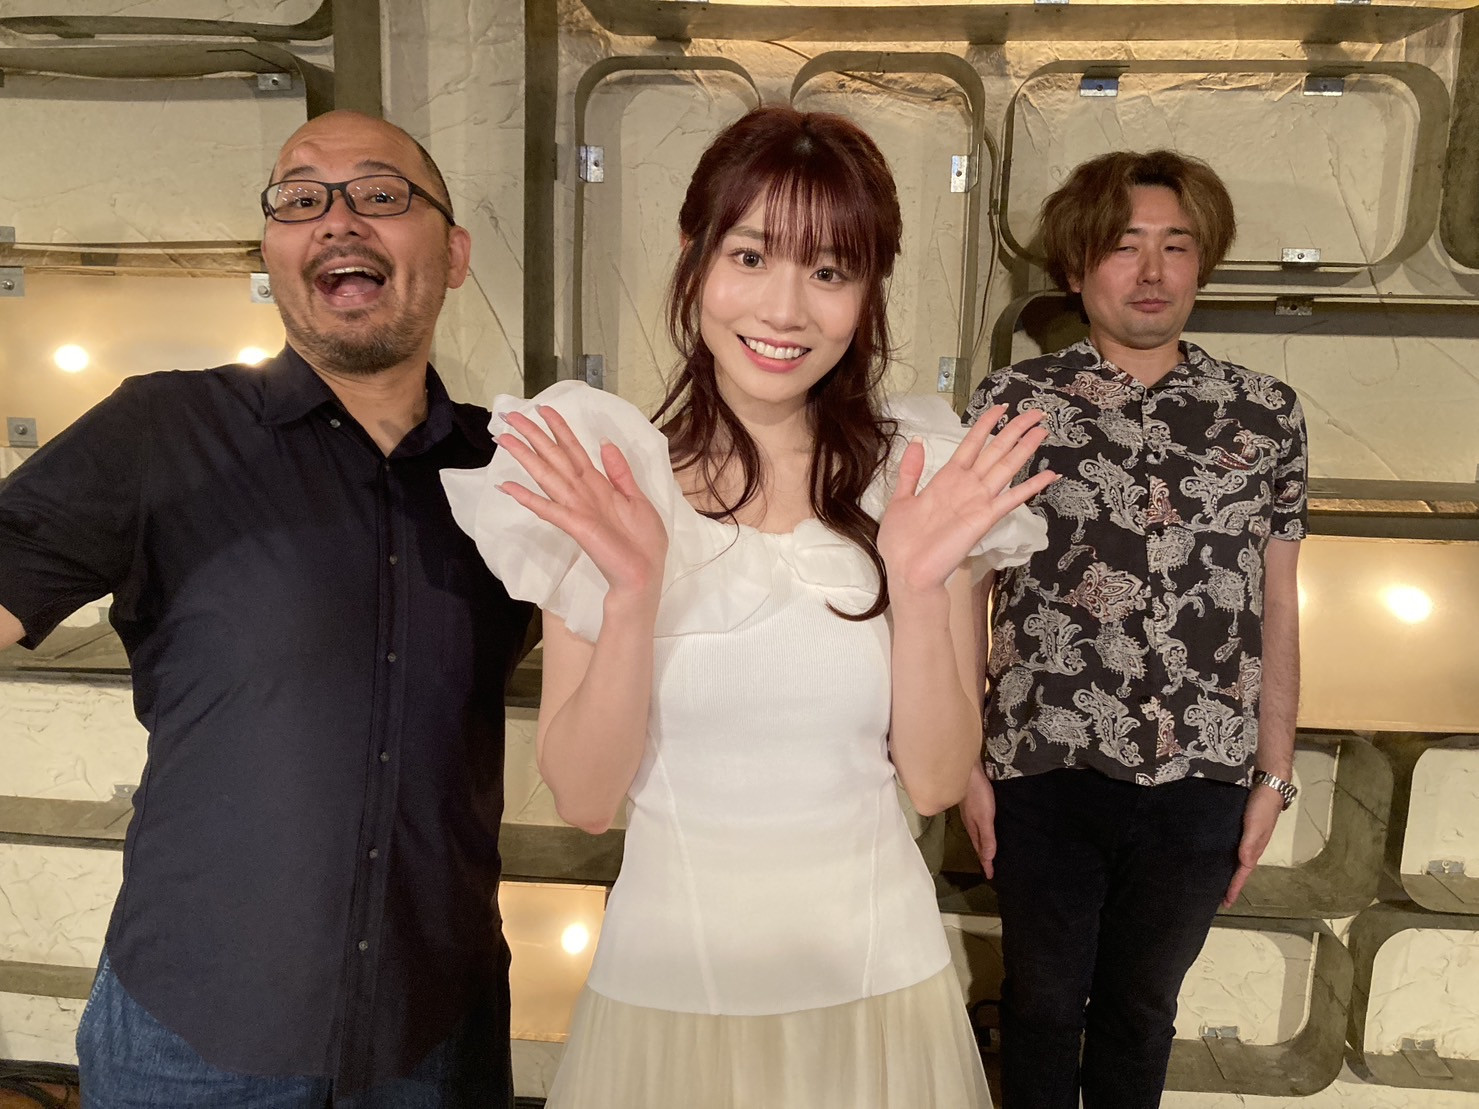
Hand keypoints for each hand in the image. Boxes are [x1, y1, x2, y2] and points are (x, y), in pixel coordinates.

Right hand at [496, 405, 668, 603]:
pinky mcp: (575, 525)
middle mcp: (582, 493)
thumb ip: (620, 473)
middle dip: (533, 436)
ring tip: (503, 440)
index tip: (543, 409)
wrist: (645, 575)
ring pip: (547, 476)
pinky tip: (509, 487)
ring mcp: (576, 508)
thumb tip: (604, 442)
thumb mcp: (637, 499)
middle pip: (554, 458)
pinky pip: (549, 508)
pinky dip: (529, 498)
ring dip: (525, 458)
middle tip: (509, 416)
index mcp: (598, 485)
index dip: (559, 429)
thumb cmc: (643, 541)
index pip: (574, 451)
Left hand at [878, 405, 1056, 594]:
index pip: (971, 444)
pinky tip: (1050, 475)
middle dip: (1015, 430)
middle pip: (995, 450)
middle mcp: (967, 486)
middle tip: (1036, 412)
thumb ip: (910, 471)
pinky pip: (1011, 499)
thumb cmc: (902, 541)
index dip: (985, 424)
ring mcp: (978, 501)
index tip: (1001, 406)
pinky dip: (1031, 487)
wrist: (908, 572)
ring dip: (1025, 449)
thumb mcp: (901, 499)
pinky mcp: (985, 518)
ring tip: (1043, 430)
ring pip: (1006, 467)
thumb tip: (915, 441)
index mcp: (947, 478)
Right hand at [960, 762, 996, 879]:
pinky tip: (986, 828)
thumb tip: (989, 857)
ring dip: (982, 844)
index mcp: (973, 829)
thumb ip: (987, 837)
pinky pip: (978, 824)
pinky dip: (982, 832)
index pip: (981, 851)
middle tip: (989, 867)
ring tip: (988, 852)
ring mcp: (971, 814)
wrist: (967, 770)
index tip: (991, 876)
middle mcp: (971, 824)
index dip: (986, 864)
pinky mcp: (973, 805)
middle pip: (978, 844)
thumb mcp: (984, 817)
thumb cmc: (976, 794)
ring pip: (977, 834)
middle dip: (983, 856)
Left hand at [1222, 784, 1283, 907]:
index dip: (1234, 888)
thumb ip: (1250, 844)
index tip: (1225, 903)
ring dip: (1225, 870)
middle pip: (1238, 870)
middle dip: (1229, 884)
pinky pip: (1230, 846)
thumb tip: (1244, 863)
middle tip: (1214, 896)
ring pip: (1234, 859)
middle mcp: (1249, 847)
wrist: (1268, 786)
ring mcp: (1245, 838)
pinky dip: (1223, 854)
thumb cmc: (1262, 807)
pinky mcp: (1239, 828)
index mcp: (1254, 850)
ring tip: (1212, 879)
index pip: (1242, 873)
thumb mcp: (1256, 826)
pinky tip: (1213, 854)